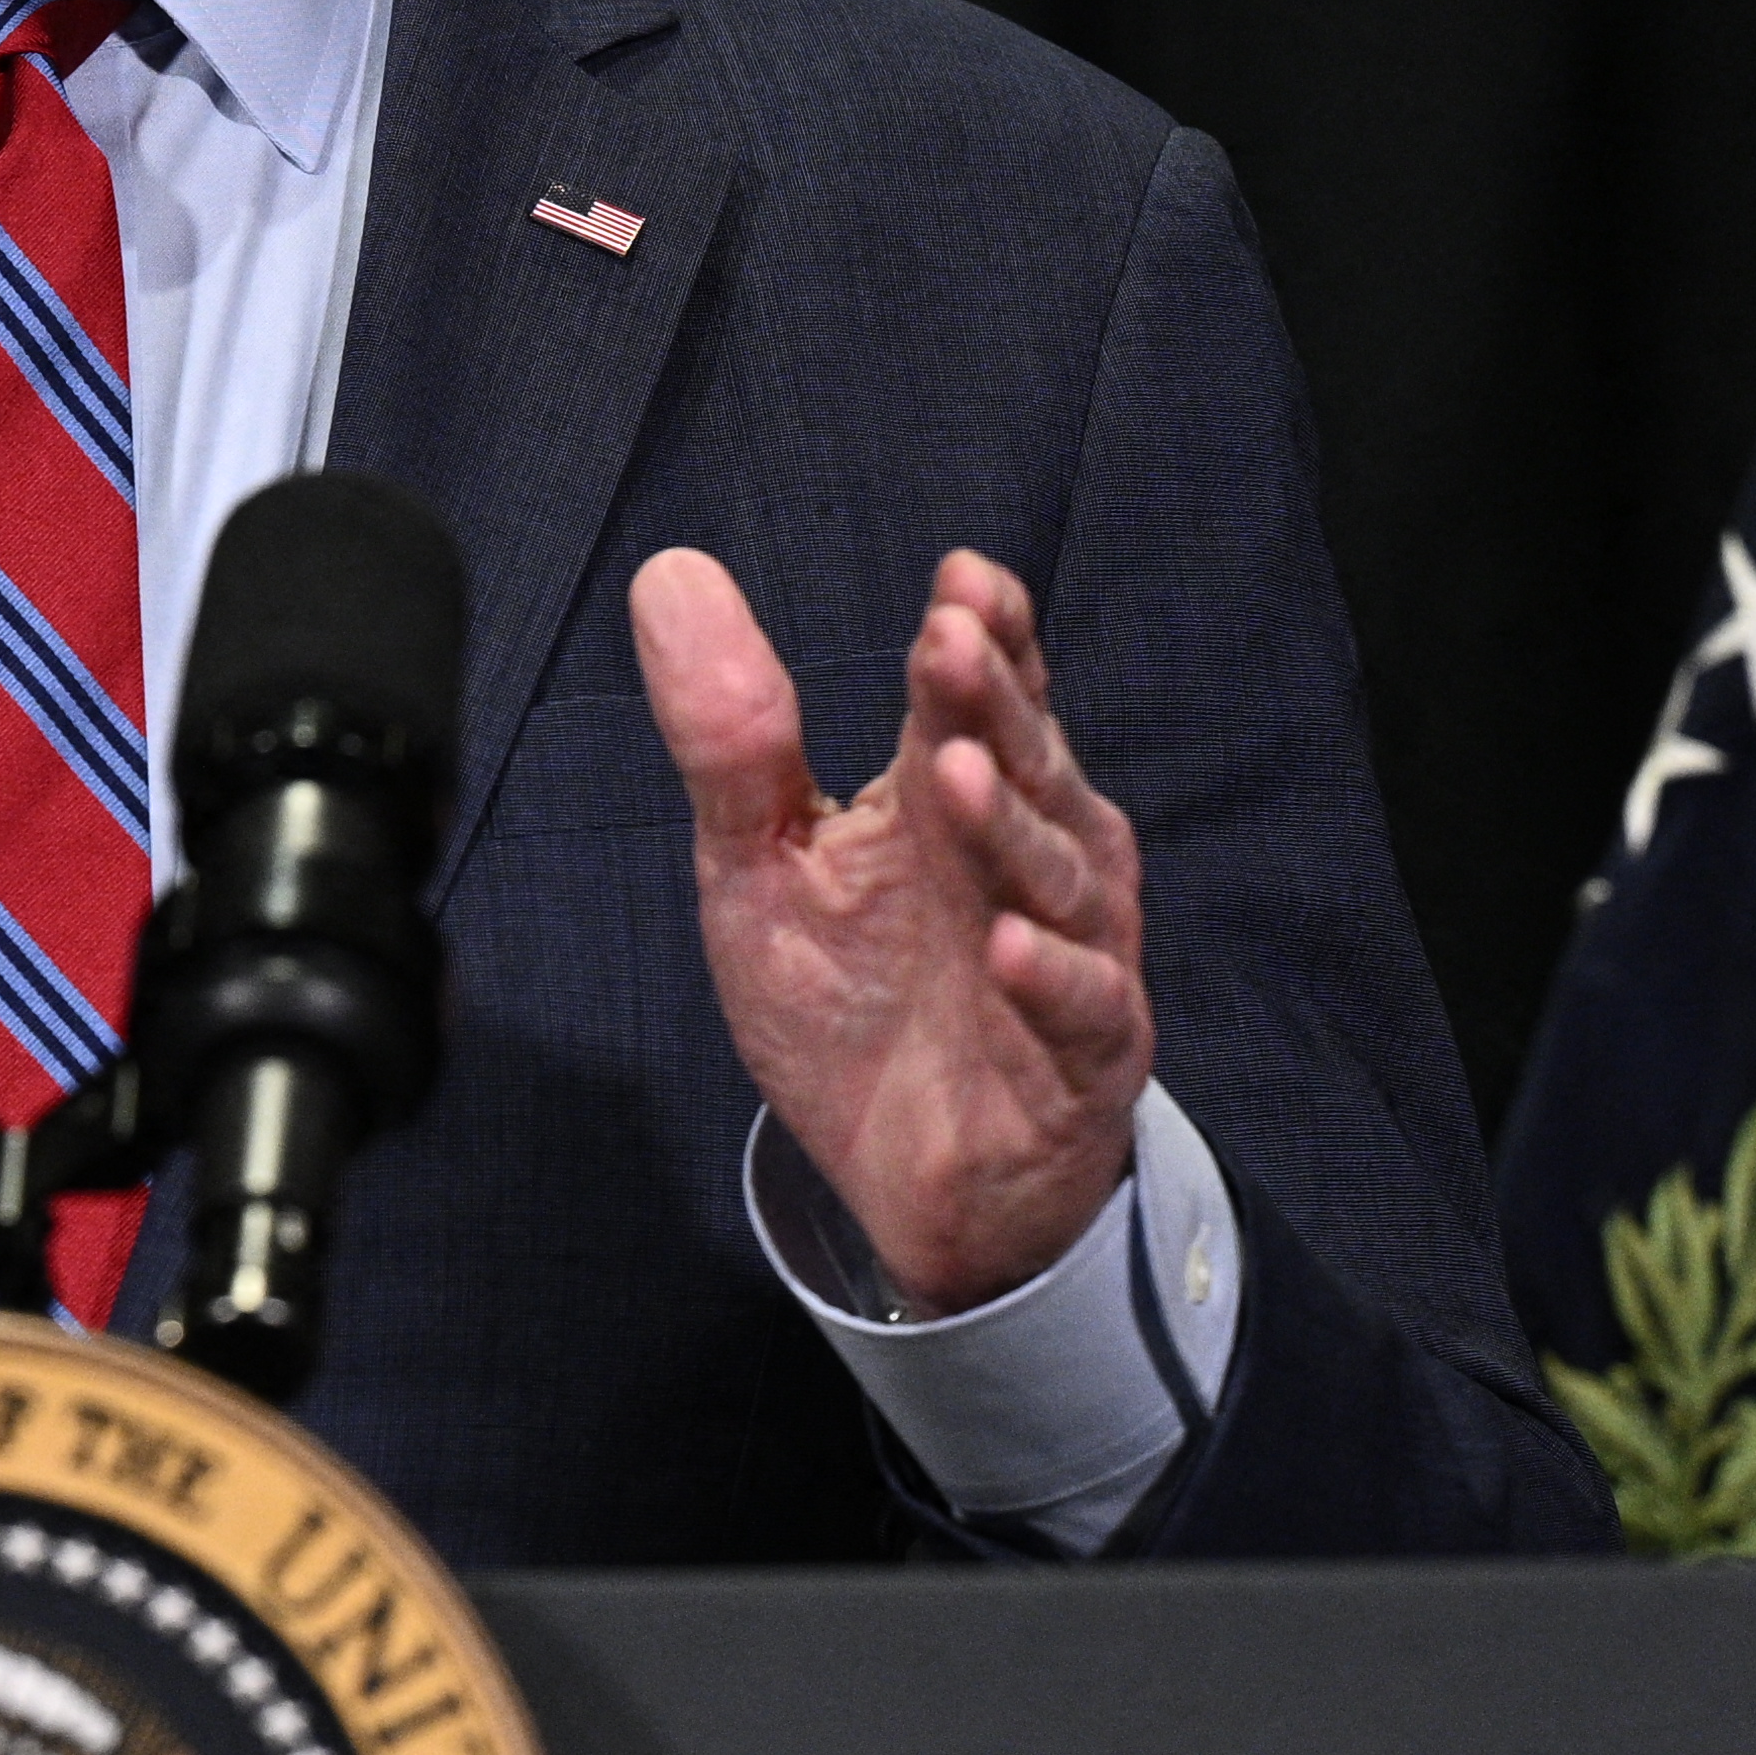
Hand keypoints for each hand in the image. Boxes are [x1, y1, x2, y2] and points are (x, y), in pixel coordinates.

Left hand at [634, 544, 1154, 1318]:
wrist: (910, 1181)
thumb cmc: (852, 1010)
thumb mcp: (763, 865)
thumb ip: (731, 738)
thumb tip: (669, 573)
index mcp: (954, 798)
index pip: (982, 695)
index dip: (984, 634)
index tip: (958, 579)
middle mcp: (1029, 857)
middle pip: (1023, 763)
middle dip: (991, 701)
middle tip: (951, 638)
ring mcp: (1070, 952)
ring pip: (1054, 874)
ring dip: (1008, 825)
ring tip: (952, 773)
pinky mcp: (1086, 1057)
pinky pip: (1083, 1008)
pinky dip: (1048, 978)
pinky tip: (1006, 947)